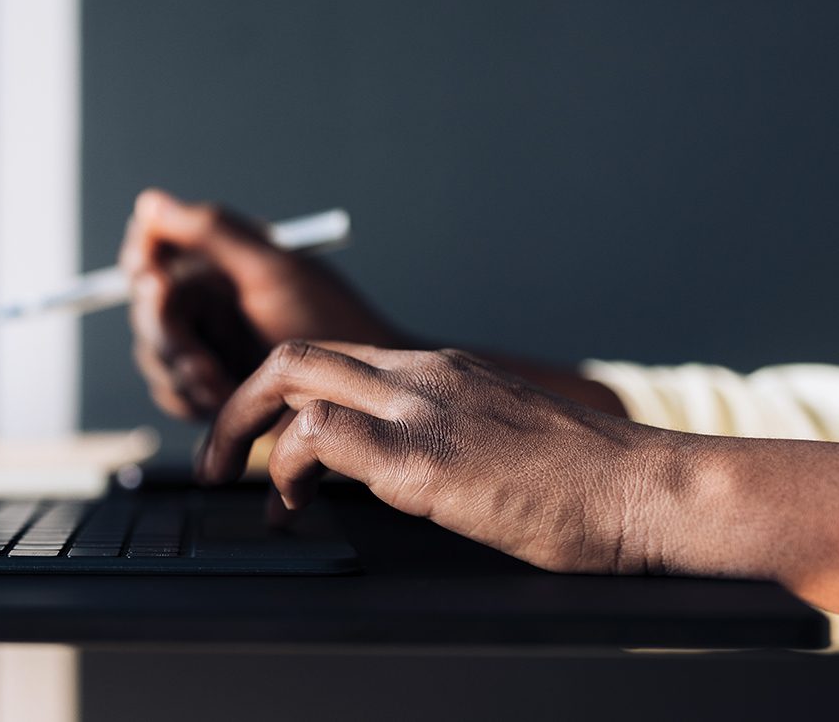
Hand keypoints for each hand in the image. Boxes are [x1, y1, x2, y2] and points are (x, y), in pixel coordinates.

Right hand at [119, 189, 400, 418]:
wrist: (362, 394)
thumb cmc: (335, 324)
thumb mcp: (274, 270)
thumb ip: (210, 232)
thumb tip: (151, 204)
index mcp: (220, 262)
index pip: (152, 253)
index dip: (144, 269)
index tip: (157, 284)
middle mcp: (207, 300)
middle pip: (147, 310)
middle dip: (167, 336)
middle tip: (198, 355)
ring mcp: (206, 345)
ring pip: (153, 355)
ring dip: (180, 373)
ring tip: (220, 382)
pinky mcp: (209, 388)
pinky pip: (170, 393)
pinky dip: (188, 399)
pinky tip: (223, 399)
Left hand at [198, 340, 838, 606]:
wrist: (647, 490)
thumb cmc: (587, 480)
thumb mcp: (497, 438)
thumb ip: (440, 435)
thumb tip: (392, 468)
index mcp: (438, 370)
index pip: (333, 358)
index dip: (280, 396)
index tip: (260, 440)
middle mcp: (421, 375)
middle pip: (294, 356)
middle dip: (237, 404)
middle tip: (215, 460)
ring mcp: (419, 409)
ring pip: (294, 379)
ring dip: (246, 435)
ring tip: (242, 490)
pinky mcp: (423, 458)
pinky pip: (321, 436)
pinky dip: (287, 467)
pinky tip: (293, 507)